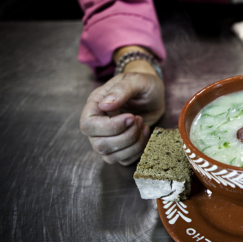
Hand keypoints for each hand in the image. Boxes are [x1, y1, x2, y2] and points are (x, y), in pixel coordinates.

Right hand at [80, 48, 164, 165]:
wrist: (154, 93)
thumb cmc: (142, 84)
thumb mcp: (135, 81)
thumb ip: (121, 90)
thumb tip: (105, 106)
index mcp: (95, 106)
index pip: (88, 126)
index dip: (110, 127)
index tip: (131, 117)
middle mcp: (98, 125)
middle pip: (99, 145)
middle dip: (125, 137)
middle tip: (138, 119)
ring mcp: (108, 138)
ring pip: (110, 156)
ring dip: (132, 145)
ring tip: (142, 125)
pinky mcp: (122, 147)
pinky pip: (124, 160)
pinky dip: (137, 151)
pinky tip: (144, 132)